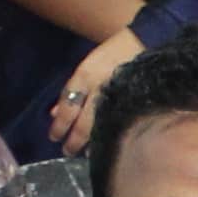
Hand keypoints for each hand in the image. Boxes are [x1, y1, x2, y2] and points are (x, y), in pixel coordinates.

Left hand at [47, 22, 144, 153]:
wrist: (144, 42)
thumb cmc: (111, 55)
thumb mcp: (85, 69)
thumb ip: (71, 90)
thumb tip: (53, 114)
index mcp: (84, 76)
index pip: (68, 106)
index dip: (60, 125)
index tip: (54, 137)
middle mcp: (98, 88)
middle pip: (82, 122)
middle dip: (73, 140)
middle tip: (67, 152)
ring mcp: (117, 96)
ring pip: (100, 126)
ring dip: (89, 142)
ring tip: (83, 154)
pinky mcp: (132, 100)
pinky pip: (117, 122)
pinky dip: (108, 135)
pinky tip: (104, 145)